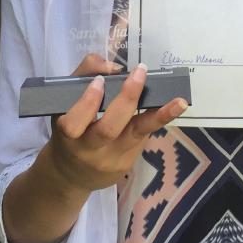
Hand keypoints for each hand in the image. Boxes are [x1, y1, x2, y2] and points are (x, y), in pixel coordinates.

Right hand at [44, 53, 187, 194]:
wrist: (71, 175)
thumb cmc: (68, 132)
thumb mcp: (63, 104)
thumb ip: (83, 76)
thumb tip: (113, 67)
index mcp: (68, 135)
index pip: (75, 122)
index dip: (88, 102)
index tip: (100, 81)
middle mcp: (89, 151)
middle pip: (109, 128)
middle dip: (126, 98)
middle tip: (140, 72)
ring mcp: (110, 160)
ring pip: (136, 135)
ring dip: (159, 115)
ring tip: (179, 101)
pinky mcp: (127, 164)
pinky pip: (143, 137)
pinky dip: (155, 119)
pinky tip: (171, 108)